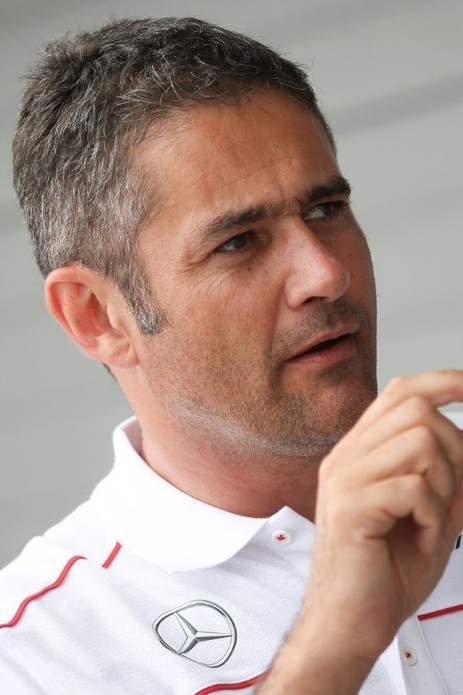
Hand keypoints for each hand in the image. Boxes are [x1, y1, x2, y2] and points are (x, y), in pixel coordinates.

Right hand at [306, 369, 462, 660]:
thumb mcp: (429, 511)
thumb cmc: (385, 571)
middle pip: (415, 408)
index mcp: (360, 453)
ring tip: (431, 519)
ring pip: (420, 441)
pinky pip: (414, 487)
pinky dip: (434, 515)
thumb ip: (446, 473)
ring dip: (444, 484)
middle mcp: (346, 456)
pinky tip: (420, 536)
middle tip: (452, 493)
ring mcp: (344, 478)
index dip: (440, 381)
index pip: (400, 393)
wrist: (350, 623)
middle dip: (455, 447)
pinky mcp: (351, 506)